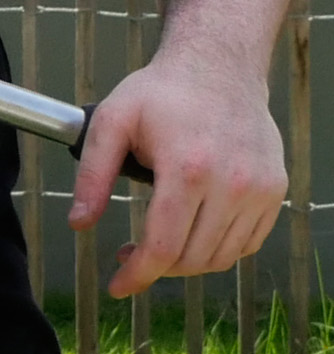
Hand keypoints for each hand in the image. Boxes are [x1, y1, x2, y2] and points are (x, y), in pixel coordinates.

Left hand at [72, 50, 283, 295]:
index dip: (138, 274)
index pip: (164, 246)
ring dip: (185, 263)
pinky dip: (217, 250)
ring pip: (222, 257)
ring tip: (157, 245)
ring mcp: (259, 189)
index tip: (117, 287)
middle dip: (156, 268)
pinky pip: (247, 243)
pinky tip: (191, 234)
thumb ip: (92, 176)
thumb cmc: (161, 92)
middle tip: (129, 255)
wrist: (219, 66)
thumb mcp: (111, 122)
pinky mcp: (274, 190)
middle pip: (192, 258)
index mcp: (189, 168)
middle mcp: (232, 183)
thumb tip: (79, 223)